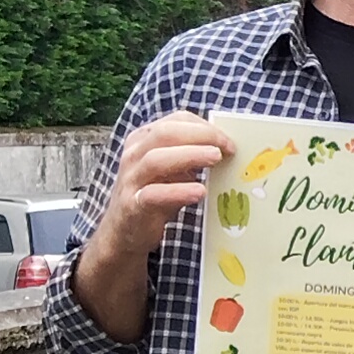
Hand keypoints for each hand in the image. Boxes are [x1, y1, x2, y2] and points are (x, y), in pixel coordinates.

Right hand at [70, 109, 236, 342]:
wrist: (124, 232)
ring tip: (216, 158)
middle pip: (165, 134)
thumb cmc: (154, 196)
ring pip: (155, 159)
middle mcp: (134, 155)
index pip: (174, 121)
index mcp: (144, 140)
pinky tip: (199, 192)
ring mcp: (130, 180)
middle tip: (227, 147)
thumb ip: (191, 157)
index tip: (227, 139)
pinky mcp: (132, 205)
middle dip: (200, 136)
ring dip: (189, 156)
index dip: (203, 126)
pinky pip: (153, 194)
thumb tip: (228, 149)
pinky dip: (177, 191)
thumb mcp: (172, 171)